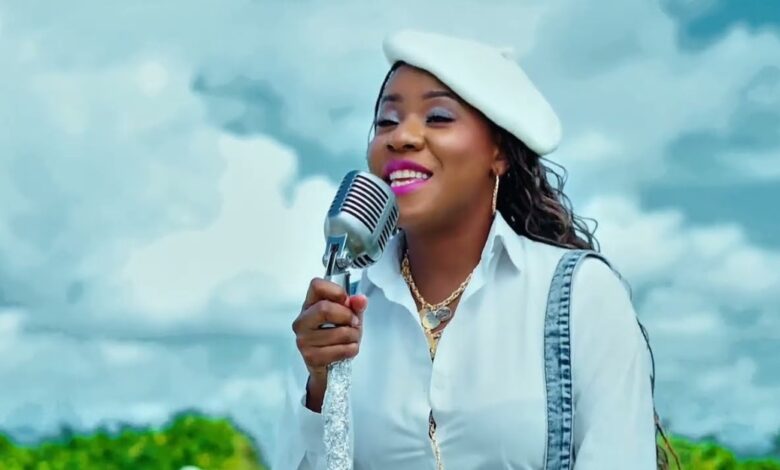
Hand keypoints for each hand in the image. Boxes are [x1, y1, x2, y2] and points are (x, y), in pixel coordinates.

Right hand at [292, 278, 367, 410]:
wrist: (328, 366)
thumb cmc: (336, 337)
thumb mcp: (349, 317)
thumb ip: (355, 306)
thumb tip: (361, 299)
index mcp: (309, 305)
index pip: (316, 285)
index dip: (336, 291)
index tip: (346, 301)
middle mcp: (302, 321)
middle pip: (325, 309)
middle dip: (347, 316)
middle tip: (353, 323)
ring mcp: (304, 340)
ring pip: (338, 332)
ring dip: (353, 336)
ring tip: (351, 339)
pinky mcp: (311, 357)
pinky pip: (341, 350)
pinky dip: (351, 350)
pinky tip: (347, 350)